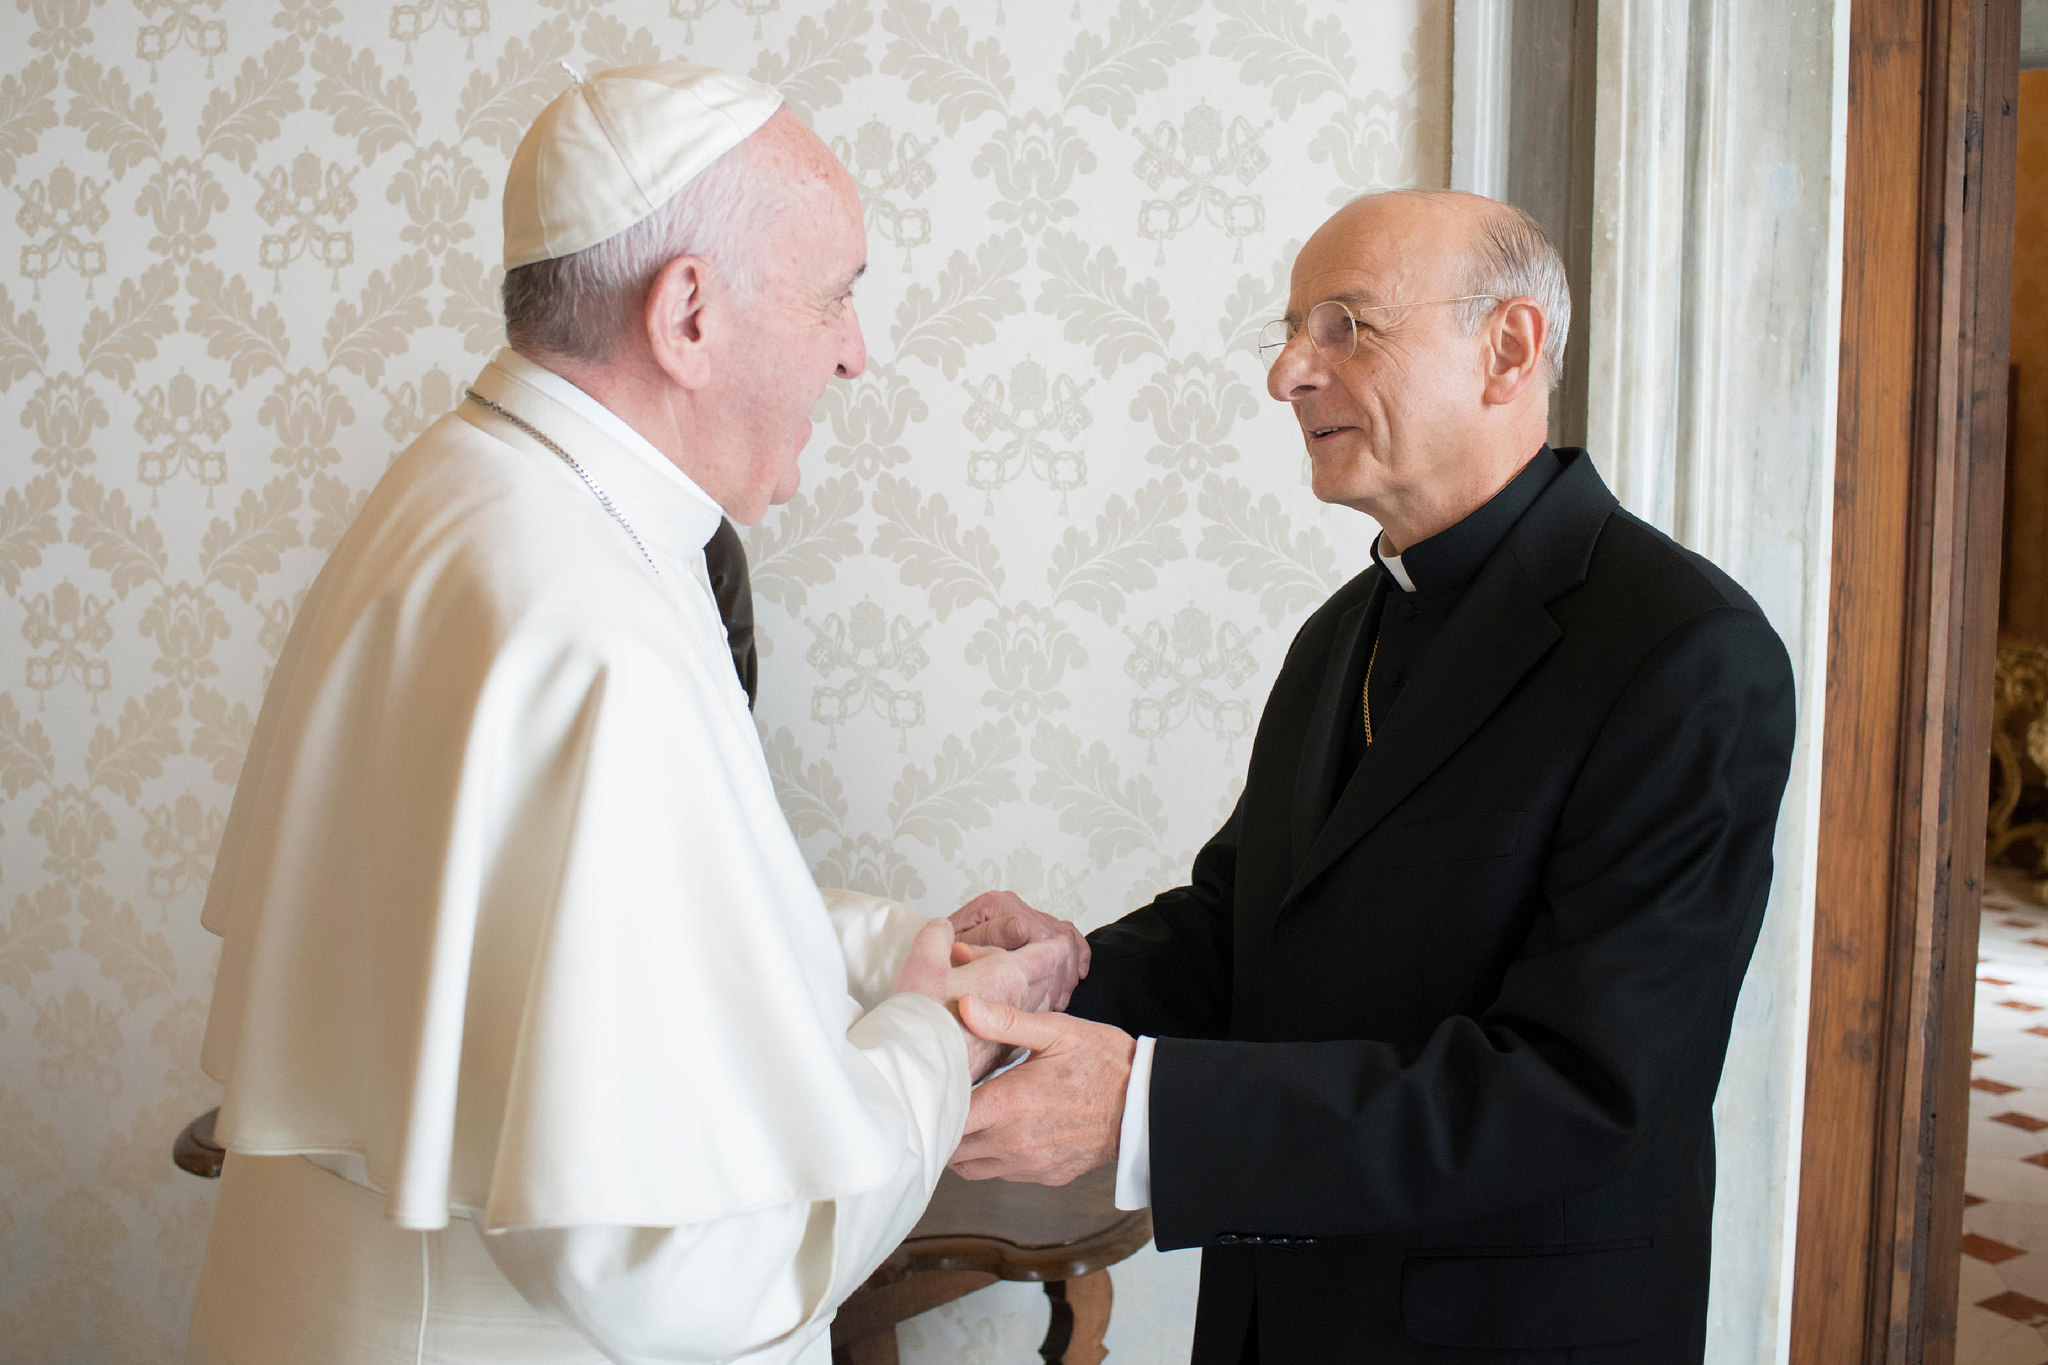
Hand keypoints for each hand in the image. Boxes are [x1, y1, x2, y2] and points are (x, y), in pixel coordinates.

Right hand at [891, 924, 1058, 1080]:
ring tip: (1026, 984)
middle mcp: (1015, 1006)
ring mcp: (1008, 1035)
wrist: (918, 1076)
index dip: (1053, 944)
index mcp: (1005, 977)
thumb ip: (936, 938)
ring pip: (1034, 1008)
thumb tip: (943, 929)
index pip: (1044, 956)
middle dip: (1047, 967)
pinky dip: (1017, 1019)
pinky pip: (1019, 1031)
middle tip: (1049, 957)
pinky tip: (1004, 1021)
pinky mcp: (995, 1057)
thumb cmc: (922, 1021)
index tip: (1060, 938)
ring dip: (1034, 993)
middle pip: (1044, 982)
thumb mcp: (924, 964)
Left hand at [948, 892, 1088, 1009]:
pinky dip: (1076, 954)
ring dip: (1068, 968)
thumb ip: (988, 939)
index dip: (1048, 966)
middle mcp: (1012, 904)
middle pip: (1056, 933)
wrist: (935, 957)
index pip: (1040, 932)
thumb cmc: (943, 958)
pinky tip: (1075, 976)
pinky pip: (1066, 933)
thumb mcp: (959, 950)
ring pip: (1064, 934)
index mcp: (996, 904)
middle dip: (1061, 971)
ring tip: (1060, 998)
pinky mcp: (1032, 923)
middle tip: (1057, 1003)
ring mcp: (1023, 912)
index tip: (1047, 996)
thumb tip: (1020, 928)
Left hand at [948, 995, 1134, 1184]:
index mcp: (1010, 1104)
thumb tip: (966, 1004)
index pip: (947, 1118)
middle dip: (943, 1126)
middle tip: (943, 1101)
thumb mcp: (1056, 1031)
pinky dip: (991, 1157)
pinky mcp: (1044, 1176)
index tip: (930, 1088)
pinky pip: (1001, 1173)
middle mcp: (1014, 1142)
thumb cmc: (1103, 1063)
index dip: (932, 1104)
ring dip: (964, 1145)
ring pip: (971, 1167)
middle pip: (951, 1148)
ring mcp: (1029, 1165)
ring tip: (969, 1116)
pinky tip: (1000, 1130)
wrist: (1146, 1105)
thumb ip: (1006, 1021)